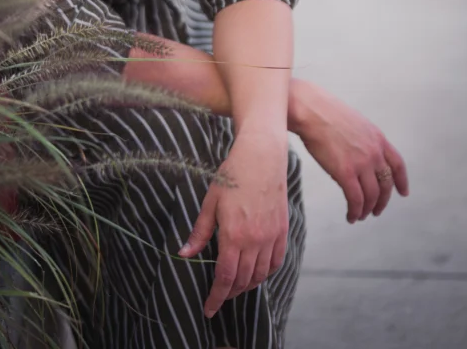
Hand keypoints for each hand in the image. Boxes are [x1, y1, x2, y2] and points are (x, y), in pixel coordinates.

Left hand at [178, 132, 288, 317]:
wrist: (261, 157)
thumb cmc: (232, 175)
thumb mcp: (210, 203)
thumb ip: (200, 232)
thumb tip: (185, 254)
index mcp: (234, 235)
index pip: (225, 278)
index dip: (216, 297)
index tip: (209, 309)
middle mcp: (255, 241)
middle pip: (243, 280)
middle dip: (229, 293)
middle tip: (219, 296)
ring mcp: (271, 236)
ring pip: (260, 274)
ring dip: (247, 285)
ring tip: (235, 286)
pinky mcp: (282, 230)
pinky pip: (276, 262)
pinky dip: (266, 273)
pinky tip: (257, 273)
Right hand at [292, 80, 408, 222]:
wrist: (311, 110)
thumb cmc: (325, 112)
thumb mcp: (354, 122)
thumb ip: (363, 139)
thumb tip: (360, 153)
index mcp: (377, 138)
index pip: (398, 164)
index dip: (402, 181)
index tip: (403, 192)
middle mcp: (374, 152)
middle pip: (386, 185)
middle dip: (382, 201)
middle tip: (376, 210)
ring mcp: (361, 163)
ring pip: (372, 196)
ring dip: (368, 210)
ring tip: (361, 215)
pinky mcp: (345, 172)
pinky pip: (355, 199)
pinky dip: (355, 211)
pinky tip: (351, 216)